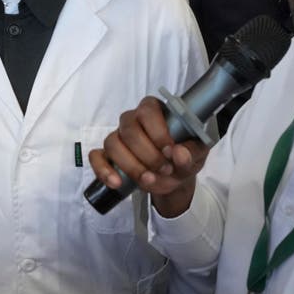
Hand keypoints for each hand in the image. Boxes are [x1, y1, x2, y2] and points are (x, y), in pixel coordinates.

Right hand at [87, 96, 208, 217]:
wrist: (173, 175)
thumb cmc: (183, 156)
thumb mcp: (197, 155)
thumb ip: (192, 153)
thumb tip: (179, 153)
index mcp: (155, 111)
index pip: (148, 110)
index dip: (158, 131)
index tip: (170, 151)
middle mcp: (132, 120)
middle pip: (129, 129)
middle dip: (147, 154)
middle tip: (165, 169)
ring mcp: (117, 137)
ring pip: (112, 143)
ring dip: (130, 165)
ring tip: (148, 180)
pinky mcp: (106, 154)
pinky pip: (96, 157)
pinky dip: (103, 170)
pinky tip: (116, 183)